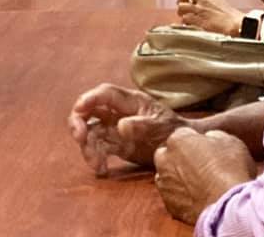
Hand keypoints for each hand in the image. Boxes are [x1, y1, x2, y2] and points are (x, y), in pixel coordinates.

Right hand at [68, 83, 188, 175]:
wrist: (185, 149)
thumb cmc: (175, 131)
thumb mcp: (163, 127)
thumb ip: (143, 125)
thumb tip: (121, 127)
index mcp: (130, 101)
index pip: (105, 94)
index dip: (89, 98)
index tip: (79, 109)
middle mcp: (117, 112)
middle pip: (89, 111)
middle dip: (78, 121)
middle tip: (79, 137)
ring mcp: (114, 128)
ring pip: (91, 132)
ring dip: (87, 146)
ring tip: (95, 163)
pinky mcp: (115, 144)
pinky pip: (99, 149)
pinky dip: (96, 158)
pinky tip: (102, 170)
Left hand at [154, 128, 255, 224]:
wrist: (230, 207)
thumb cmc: (232, 171)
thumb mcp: (230, 142)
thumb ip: (214, 136)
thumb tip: (209, 138)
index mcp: (177, 140)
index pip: (184, 135)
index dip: (199, 143)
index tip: (210, 152)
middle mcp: (164, 159)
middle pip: (170, 155)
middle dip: (182, 159)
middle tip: (203, 169)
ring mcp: (164, 183)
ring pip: (169, 176)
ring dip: (179, 178)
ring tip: (202, 186)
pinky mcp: (169, 204)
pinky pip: (174, 197)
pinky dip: (183, 198)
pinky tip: (199, 200)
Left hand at [177, 0, 243, 35]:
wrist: (237, 25)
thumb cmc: (234, 18)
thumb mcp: (222, 4)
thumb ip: (212, 3)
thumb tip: (207, 6)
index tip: (190, 2)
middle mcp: (202, 0)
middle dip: (180, 1)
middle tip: (181, 6)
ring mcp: (198, 9)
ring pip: (181, 7)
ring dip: (181, 13)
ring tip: (184, 17)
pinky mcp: (196, 19)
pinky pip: (184, 19)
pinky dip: (184, 22)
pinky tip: (188, 25)